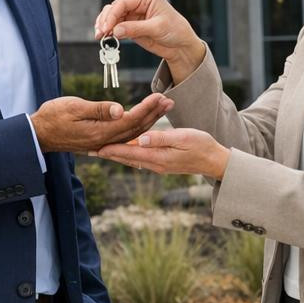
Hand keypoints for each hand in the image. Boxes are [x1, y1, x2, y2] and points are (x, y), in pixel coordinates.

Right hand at [30, 94, 173, 153]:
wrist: (38, 134)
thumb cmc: (53, 116)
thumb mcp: (73, 107)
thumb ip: (98, 109)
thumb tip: (120, 109)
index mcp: (100, 132)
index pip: (131, 120)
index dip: (147, 108)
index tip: (160, 96)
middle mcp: (104, 140)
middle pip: (136, 128)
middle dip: (154, 114)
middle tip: (170, 101)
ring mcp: (102, 143)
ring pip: (132, 133)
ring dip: (149, 120)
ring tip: (162, 109)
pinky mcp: (99, 141)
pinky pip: (124, 137)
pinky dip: (138, 129)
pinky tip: (144, 125)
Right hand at [93, 0, 206, 82]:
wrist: (181, 46)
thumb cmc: (176, 31)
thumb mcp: (157, 28)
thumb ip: (135, 28)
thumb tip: (116, 30)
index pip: (123, 3)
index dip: (112, 14)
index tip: (106, 27)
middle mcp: (138, 4)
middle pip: (114, 8)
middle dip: (106, 20)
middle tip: (101, 33)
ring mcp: (133, 16)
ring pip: (112, 17)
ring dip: (105, 26)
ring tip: (100, 37)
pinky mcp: (131, 26)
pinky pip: (115, 27)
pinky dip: (109, 32)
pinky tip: (106, 38)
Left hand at [97, 128, 229, 179]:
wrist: (215, 160)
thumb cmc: (201, 145)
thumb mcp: (182, 137)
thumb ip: (161, 138)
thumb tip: (140, 139)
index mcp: (159, 156)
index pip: (130, 153)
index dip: (112, 149)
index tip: (95, 147)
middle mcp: (156, 164)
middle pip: (127, 158)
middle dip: (108, 154)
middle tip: (89, 150)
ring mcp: (159, 165)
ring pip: (132, 159)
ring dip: (116, 155)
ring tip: (100, 150)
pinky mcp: (163, 163)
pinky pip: (141, 159)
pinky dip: (128, 155)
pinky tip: (122, 151)